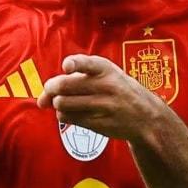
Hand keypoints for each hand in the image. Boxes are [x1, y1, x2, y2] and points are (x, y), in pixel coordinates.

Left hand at [37, 54, 164, 142]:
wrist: (145, 116)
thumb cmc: (119, 90)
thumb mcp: (108, 74)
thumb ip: (76, 77)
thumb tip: (42, 98)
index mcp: (106, 69)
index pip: (87, 63)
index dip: (73, 64)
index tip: (66, 67)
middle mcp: (104, 86)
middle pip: (64, 86)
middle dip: (50, 89)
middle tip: (51, 91)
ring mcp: (101, 106)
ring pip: (62, 104)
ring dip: (57, 103)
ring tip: (65, 102)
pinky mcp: (97, 123)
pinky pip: (68, 118)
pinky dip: (64, 115)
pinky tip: (74, 112)